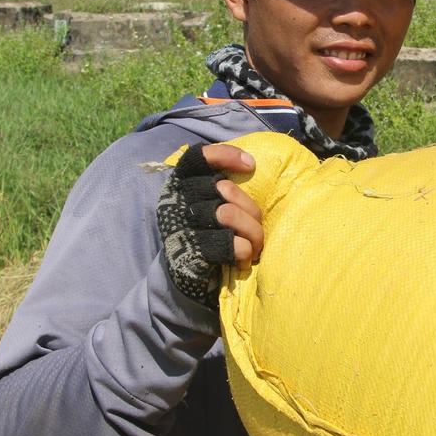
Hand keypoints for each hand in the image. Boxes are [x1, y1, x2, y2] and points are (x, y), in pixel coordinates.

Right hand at [157, 144, 262, 311]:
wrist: (185, 280)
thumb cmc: (206, 235)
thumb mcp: (207, 205)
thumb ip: (220, 187)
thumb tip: (250, 164)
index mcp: (180, 186)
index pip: (197, 157)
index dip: (225, 155)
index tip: (250, 165)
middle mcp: (177, 203)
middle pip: (224, 189)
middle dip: (251, 209)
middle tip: (258, 227)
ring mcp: (182, 228)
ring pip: (229, 215)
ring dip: (252, 232)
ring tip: (256, 246)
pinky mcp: (192, 253)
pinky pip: (232, 244)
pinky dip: (245, 252)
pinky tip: (244, 260)